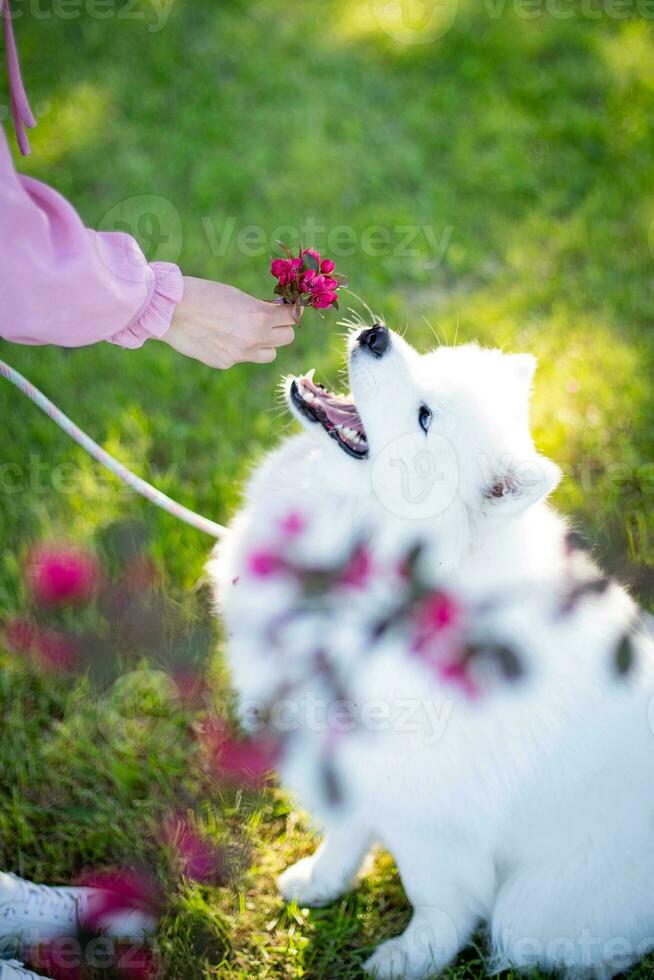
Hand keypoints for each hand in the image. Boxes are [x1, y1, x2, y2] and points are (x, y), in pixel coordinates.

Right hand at [161, 276, 299, 368]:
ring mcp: (241, 354)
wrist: (171, 310)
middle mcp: (255, 339)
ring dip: (266, 344)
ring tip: (249, 332)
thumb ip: (258, 309)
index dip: (290, 310)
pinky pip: (244, 358)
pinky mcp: (226, 363)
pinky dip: (239, 350)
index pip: (292, 316)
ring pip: (271, 354)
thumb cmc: (204, 294)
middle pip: (288, 337)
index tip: (285, 308)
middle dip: (280, 327)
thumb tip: (273, 315)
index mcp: (260, 316)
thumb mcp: (238, 296)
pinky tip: (222, 337)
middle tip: (268, 319)